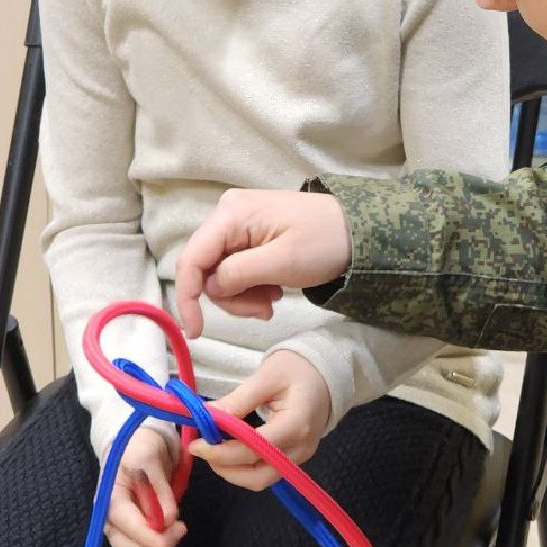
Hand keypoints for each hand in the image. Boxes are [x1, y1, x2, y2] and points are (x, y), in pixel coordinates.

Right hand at [102, 426, 186, 546]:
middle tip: (181, 527)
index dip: (151, 537)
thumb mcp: (150, 459)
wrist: (135, 444)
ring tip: (177, 527)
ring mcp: (119, 528)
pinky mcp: (130, 532)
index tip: (178, 530)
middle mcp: (110, 519)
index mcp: (110, 499)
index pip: (127, 526)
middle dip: (157, 546)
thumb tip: (168, 519)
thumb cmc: (139, 447)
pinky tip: (169, 530)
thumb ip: (159, 489)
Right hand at [175, 189, 352, 337]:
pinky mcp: (249, 235)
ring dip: (243, 295)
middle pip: (206, 269)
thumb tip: (211, 287)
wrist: (358, 232)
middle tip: (264, 310)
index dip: (188, 297)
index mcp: (231, 214)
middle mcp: (228, 214)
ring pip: (220, 274)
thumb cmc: (324, 242)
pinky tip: (275, 290)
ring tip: (274, 299)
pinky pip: (235, 269)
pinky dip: (251, 287)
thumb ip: (239, 274)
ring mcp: (238, 224)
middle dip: (231, 297)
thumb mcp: (283, 262)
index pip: (192, 259)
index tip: (196, 332)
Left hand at [190, 350, 333, 490]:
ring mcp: (300, 456)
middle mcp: (300, 448)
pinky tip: (230, 449)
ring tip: (214, 449)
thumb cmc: (299, 368)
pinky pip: (266, 471)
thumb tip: (205, 417)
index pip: (254, 450)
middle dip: (225, 468)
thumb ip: (237, 400)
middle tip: (203, 449)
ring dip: (233, 470)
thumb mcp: (267, 376)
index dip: (221, 452)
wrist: (329, 371)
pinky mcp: (295, 457)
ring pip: (261, 479)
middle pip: (258, 476)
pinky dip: (244, 466)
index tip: (196, 445)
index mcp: (296, 425)